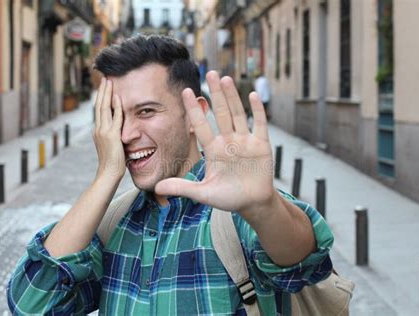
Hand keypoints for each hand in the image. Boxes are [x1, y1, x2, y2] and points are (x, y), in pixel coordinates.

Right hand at [93, 78, 125, 181]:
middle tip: (105, 79)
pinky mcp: (111, 136)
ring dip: (107, 94)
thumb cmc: (113, 164)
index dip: (102, 98)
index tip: (104, 88)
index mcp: (98, 131)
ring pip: (104, 108)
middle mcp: (98, 129)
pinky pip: (114, 118)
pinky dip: (116, 107)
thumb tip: (119, 133)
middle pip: (99, 105)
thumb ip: (114, 137)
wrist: (108, 174)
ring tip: (108, 82)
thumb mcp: (113, 147)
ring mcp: (103, 132)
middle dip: (102, 91)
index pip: (99, 111)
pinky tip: (117, 97)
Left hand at [155, 71, 274, 214]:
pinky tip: (251, 94)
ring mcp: (245, 141)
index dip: (194, 110)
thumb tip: (156, 188)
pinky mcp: (261, 145)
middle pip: (221, 113)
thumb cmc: (229, 198)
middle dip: (215, 94)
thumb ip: (182, 188)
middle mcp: (228, 142)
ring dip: (232, 97)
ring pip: (238, 114)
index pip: (201, 126)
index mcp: (214, 150)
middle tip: (208, 72)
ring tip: (225, 78)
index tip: (186, 92)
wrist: (252, 204)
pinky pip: (259, 124)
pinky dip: (257, 110)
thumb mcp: (203, 194)